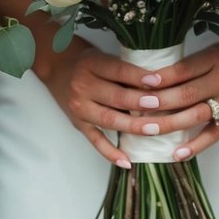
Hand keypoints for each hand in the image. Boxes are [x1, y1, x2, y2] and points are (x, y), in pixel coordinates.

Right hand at [39, 38, 212, 166]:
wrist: (57, 67)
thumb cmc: (89, 61)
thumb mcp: (103, 57)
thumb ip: (125, 70)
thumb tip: (157, 85)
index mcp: (92, 65)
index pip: (118, 70)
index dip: (138, 76)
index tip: (158, 80)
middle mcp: (82, 86)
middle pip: (116, 97)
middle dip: (140, 102)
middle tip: (161, 105)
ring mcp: (79, 107)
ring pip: (109, 119)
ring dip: (132, 126)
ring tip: (153, 129)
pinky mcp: (78, 124)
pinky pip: (95, 140)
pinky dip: (110, 153)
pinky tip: (127, 161)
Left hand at [140, 41, 218, 160]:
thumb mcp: (209, 52)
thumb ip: (186, 67)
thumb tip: (151, 82)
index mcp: (214, 59)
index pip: (184, 70)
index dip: (162, 77)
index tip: (141, 83)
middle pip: (187, 94)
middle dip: (160, 102)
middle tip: (136, 108)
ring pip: (197, 115)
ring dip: (170, 123)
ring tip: (148, 128)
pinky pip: (213, 135)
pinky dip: (195, 146)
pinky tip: (177, 154)